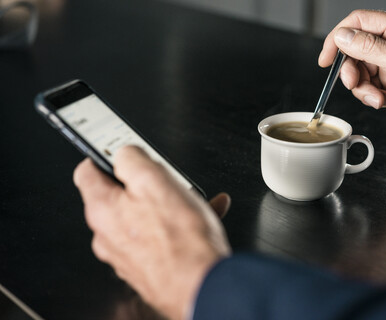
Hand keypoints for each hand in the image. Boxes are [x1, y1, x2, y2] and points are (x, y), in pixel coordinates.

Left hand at [73, 146, 230, 319]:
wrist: (203, 286)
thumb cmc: (182, 241)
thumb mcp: (155, 180)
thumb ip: (132, 158)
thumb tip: (125, 153)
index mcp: (103, 210)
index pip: (87, 171)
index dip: (104, 155)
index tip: (119, 150)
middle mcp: (109, 235)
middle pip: (120, 195)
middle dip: (145, 183)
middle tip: (166, 179)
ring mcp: (128, 253)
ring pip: (144, 215)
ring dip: (167, 203)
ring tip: (193, 199)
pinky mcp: (148, 265)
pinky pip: (159, 235)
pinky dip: (177, 223)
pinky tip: (203, 216)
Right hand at [319, 10, 385, 147]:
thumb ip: (371, 48)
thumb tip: (343, 36)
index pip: (359, 22)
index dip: (338, 38)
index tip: (326, 59)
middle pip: (355, 49)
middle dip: (352, 71)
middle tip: (355, 85)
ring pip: (359, 70)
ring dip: (363, 88)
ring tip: (378, 98)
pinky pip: (367, 84)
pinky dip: (371, 95)